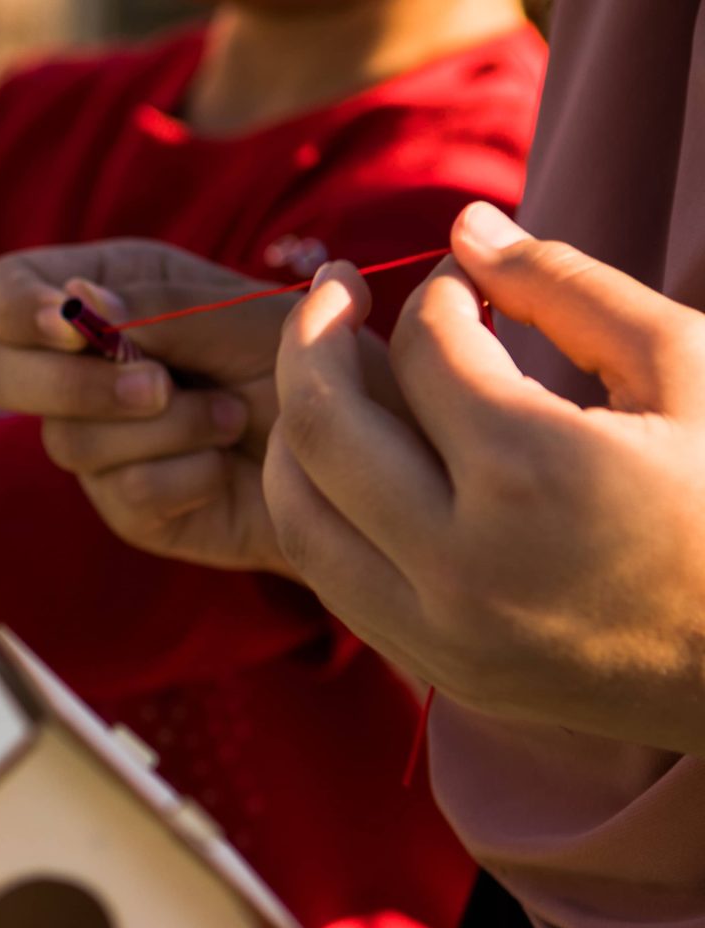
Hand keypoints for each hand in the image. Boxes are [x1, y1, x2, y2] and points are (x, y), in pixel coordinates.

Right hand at [0, 239, 344, 571]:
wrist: (367, 445)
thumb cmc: (316, 360)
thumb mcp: (244, 313)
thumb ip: (159, 306)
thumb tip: (76, 303)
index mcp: (102, 296)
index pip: (0, 293)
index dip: (15, 308)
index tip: (67, 324)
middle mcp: (84, 369)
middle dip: (73, 383)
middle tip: (157, 385)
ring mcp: (99, 442)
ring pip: (69, 440)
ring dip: (164, 428)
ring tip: (229, 417)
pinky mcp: (127, 506)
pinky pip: (122, 493)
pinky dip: (185, 474)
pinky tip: (223, 465)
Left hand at [267, 201, 704, 753]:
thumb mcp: (688, 367)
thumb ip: (569, 286)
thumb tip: (468, 226)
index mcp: (535, 474)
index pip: (426, 351)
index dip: (434, 294)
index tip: (464, 281)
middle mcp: (463, 560)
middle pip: (322, 426)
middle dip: (313, 337)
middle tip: (332, 292)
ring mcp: (438, 628)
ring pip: (299, 511)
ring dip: (296, 428)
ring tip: (329, 375)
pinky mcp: (432, 667)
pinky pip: (329, 575)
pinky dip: (321, 507)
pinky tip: (355, 461)